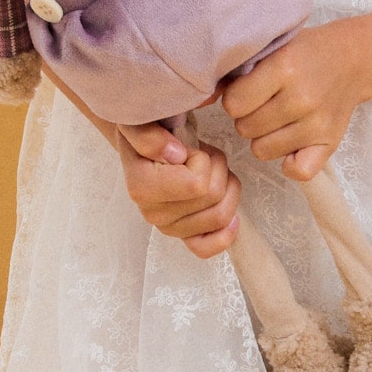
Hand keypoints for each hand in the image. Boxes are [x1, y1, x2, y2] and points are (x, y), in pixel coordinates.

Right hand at [115, 119, 240, 257]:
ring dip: (227, 187)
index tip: (190, 150)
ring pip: (221, 216)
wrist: (144, 145)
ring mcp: (168, 227)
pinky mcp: (182, 235)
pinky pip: (206, 248)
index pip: (197, 184)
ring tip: (211, 171)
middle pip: (213, 198)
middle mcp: (153, 213)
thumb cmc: (146, 132)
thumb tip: (174, 155)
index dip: (204, 161)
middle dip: (218, 169)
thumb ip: (149, 135)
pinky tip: (232, 217)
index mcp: (141, 187)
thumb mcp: (140, 123)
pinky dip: (224, 235)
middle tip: (205, 156)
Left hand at [221, 22, 367, 177]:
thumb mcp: (272, 49)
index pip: (234, 103)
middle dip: (248, 117)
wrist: (352, 60)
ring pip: (262, 151)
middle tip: (265, 104)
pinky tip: (292, 144)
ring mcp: (316, 123)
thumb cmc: (304, 54)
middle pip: (245, 129)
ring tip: (278, 119)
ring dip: (264, 137)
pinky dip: (291, 163)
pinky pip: (298, 172)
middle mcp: (301, 98)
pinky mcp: (329, 143)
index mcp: (284, 67)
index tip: (247, 90)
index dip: (235, 99)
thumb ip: (239, 71)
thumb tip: (203, 97)